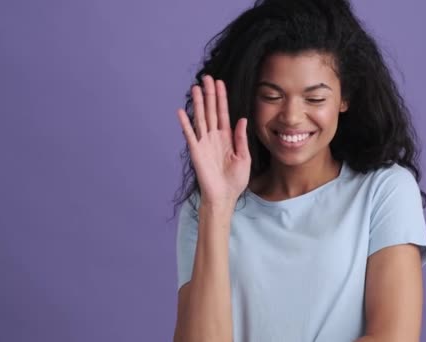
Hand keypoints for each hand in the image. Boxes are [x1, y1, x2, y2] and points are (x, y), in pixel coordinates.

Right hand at [177, 75, 250, 206]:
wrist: (224, 196)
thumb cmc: (235, 180)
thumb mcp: (244, 157)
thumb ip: (241, 138)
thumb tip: (241, 119)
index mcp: (227, 137)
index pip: (223, 112)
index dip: (221, 98)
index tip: (220, 83)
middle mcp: (214, 137)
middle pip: (210, 110)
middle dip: (209, 94)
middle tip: (207, 77)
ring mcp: (204, 143)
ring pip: (200, 118)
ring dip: (197, 103)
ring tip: (195, 87)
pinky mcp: (196, 151)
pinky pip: (190, 135)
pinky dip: (185, 123)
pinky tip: (181, 111)